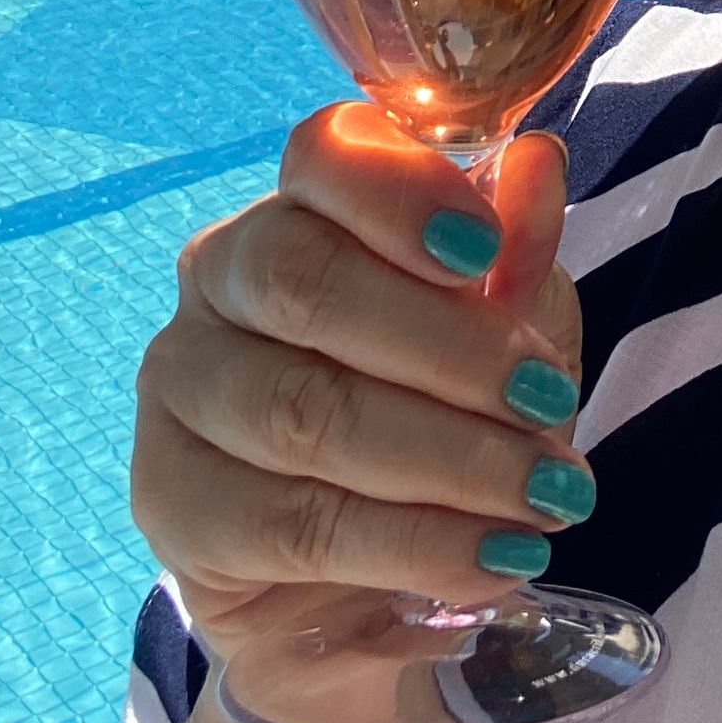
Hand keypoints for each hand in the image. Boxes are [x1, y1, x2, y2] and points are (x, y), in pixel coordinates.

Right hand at [134, 108, 587, 664]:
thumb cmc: (445, 406)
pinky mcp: (170, 501)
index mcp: (302, 205)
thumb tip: (539, 163)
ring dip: (448, 459)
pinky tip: (488, 564)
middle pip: (304, 282)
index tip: (483, 249)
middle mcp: (220, 278)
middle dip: (449, 348)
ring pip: (301, 410)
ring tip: (547, 498)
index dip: (400, 193)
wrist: (374, 568)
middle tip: (551, 402)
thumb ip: (519, 252)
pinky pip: (288, 521)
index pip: (322, 155)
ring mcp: (181, 386)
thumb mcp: (511, 326)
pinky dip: (409, 544)